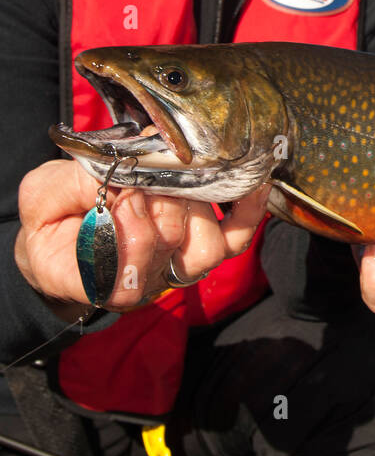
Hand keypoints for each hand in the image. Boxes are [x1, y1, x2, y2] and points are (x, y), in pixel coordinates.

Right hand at [15, 160, 270, 312]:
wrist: (70, 230)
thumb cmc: (55, 218)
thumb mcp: (42, 198)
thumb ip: (71, 188)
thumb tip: (120, 174)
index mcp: (97, 278)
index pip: (124, 279)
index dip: (129, 227)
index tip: (119, 191)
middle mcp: (145, 281)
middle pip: (171, 244)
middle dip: (159, 199)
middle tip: (143, 173)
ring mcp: (179, 268)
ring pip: (206, 247)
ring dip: (193, 204)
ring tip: (171, 180)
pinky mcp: (204, 251)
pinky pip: (237, 238)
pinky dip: (247, 212)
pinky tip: (250, 184)